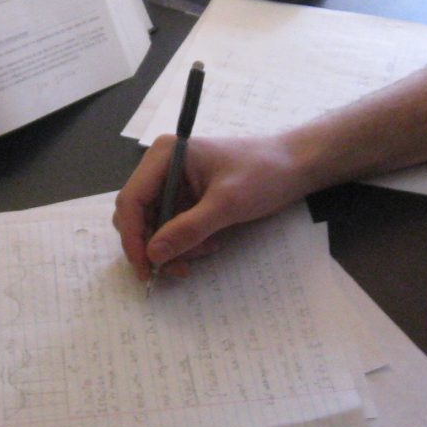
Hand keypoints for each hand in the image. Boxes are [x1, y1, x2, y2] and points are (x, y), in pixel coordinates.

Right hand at [111, 133, 323, 281]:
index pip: (132, 200)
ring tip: (203, 254)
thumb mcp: (227, 203)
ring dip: (173, 247)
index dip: (133, 237)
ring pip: (155, 227)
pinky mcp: (188, 199)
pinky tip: (210, 245)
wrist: (295, 166)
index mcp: (164, 156)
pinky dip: (186, 243)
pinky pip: (173, 228)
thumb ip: (188, 229)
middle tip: (175, 270)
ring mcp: (175, 184)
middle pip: (138, 215)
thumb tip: (153, 254)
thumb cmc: (263, 173)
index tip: (145, 268)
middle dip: (154, 245)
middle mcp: (162, 168)